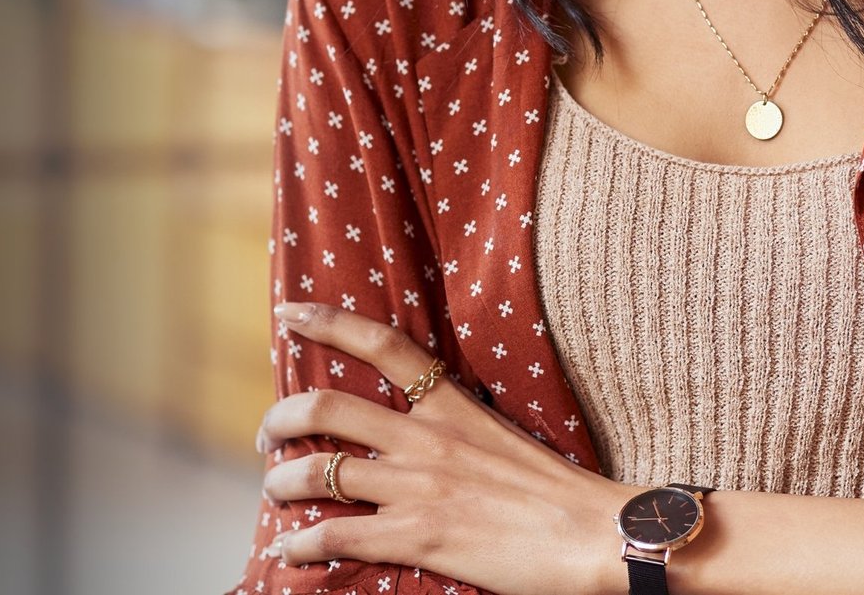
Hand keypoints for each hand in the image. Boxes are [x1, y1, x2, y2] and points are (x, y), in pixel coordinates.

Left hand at [256, 301, 630, 594]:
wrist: (595, 534)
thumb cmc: (557, 490)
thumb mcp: (501, 434)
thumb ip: (456, 426)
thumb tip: (420, 428)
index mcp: (449, 403)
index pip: (380, 344)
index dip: (326, 321)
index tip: (288, 313)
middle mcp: (425, 436)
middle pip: (327, 407)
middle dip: (281, 418)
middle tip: (268, 434)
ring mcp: (418, 486)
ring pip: (321, 472)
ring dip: (283, 482)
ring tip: (274, 491)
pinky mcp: (419, 536)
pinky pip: (340, 536)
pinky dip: (304, 544)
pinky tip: (292, 550)